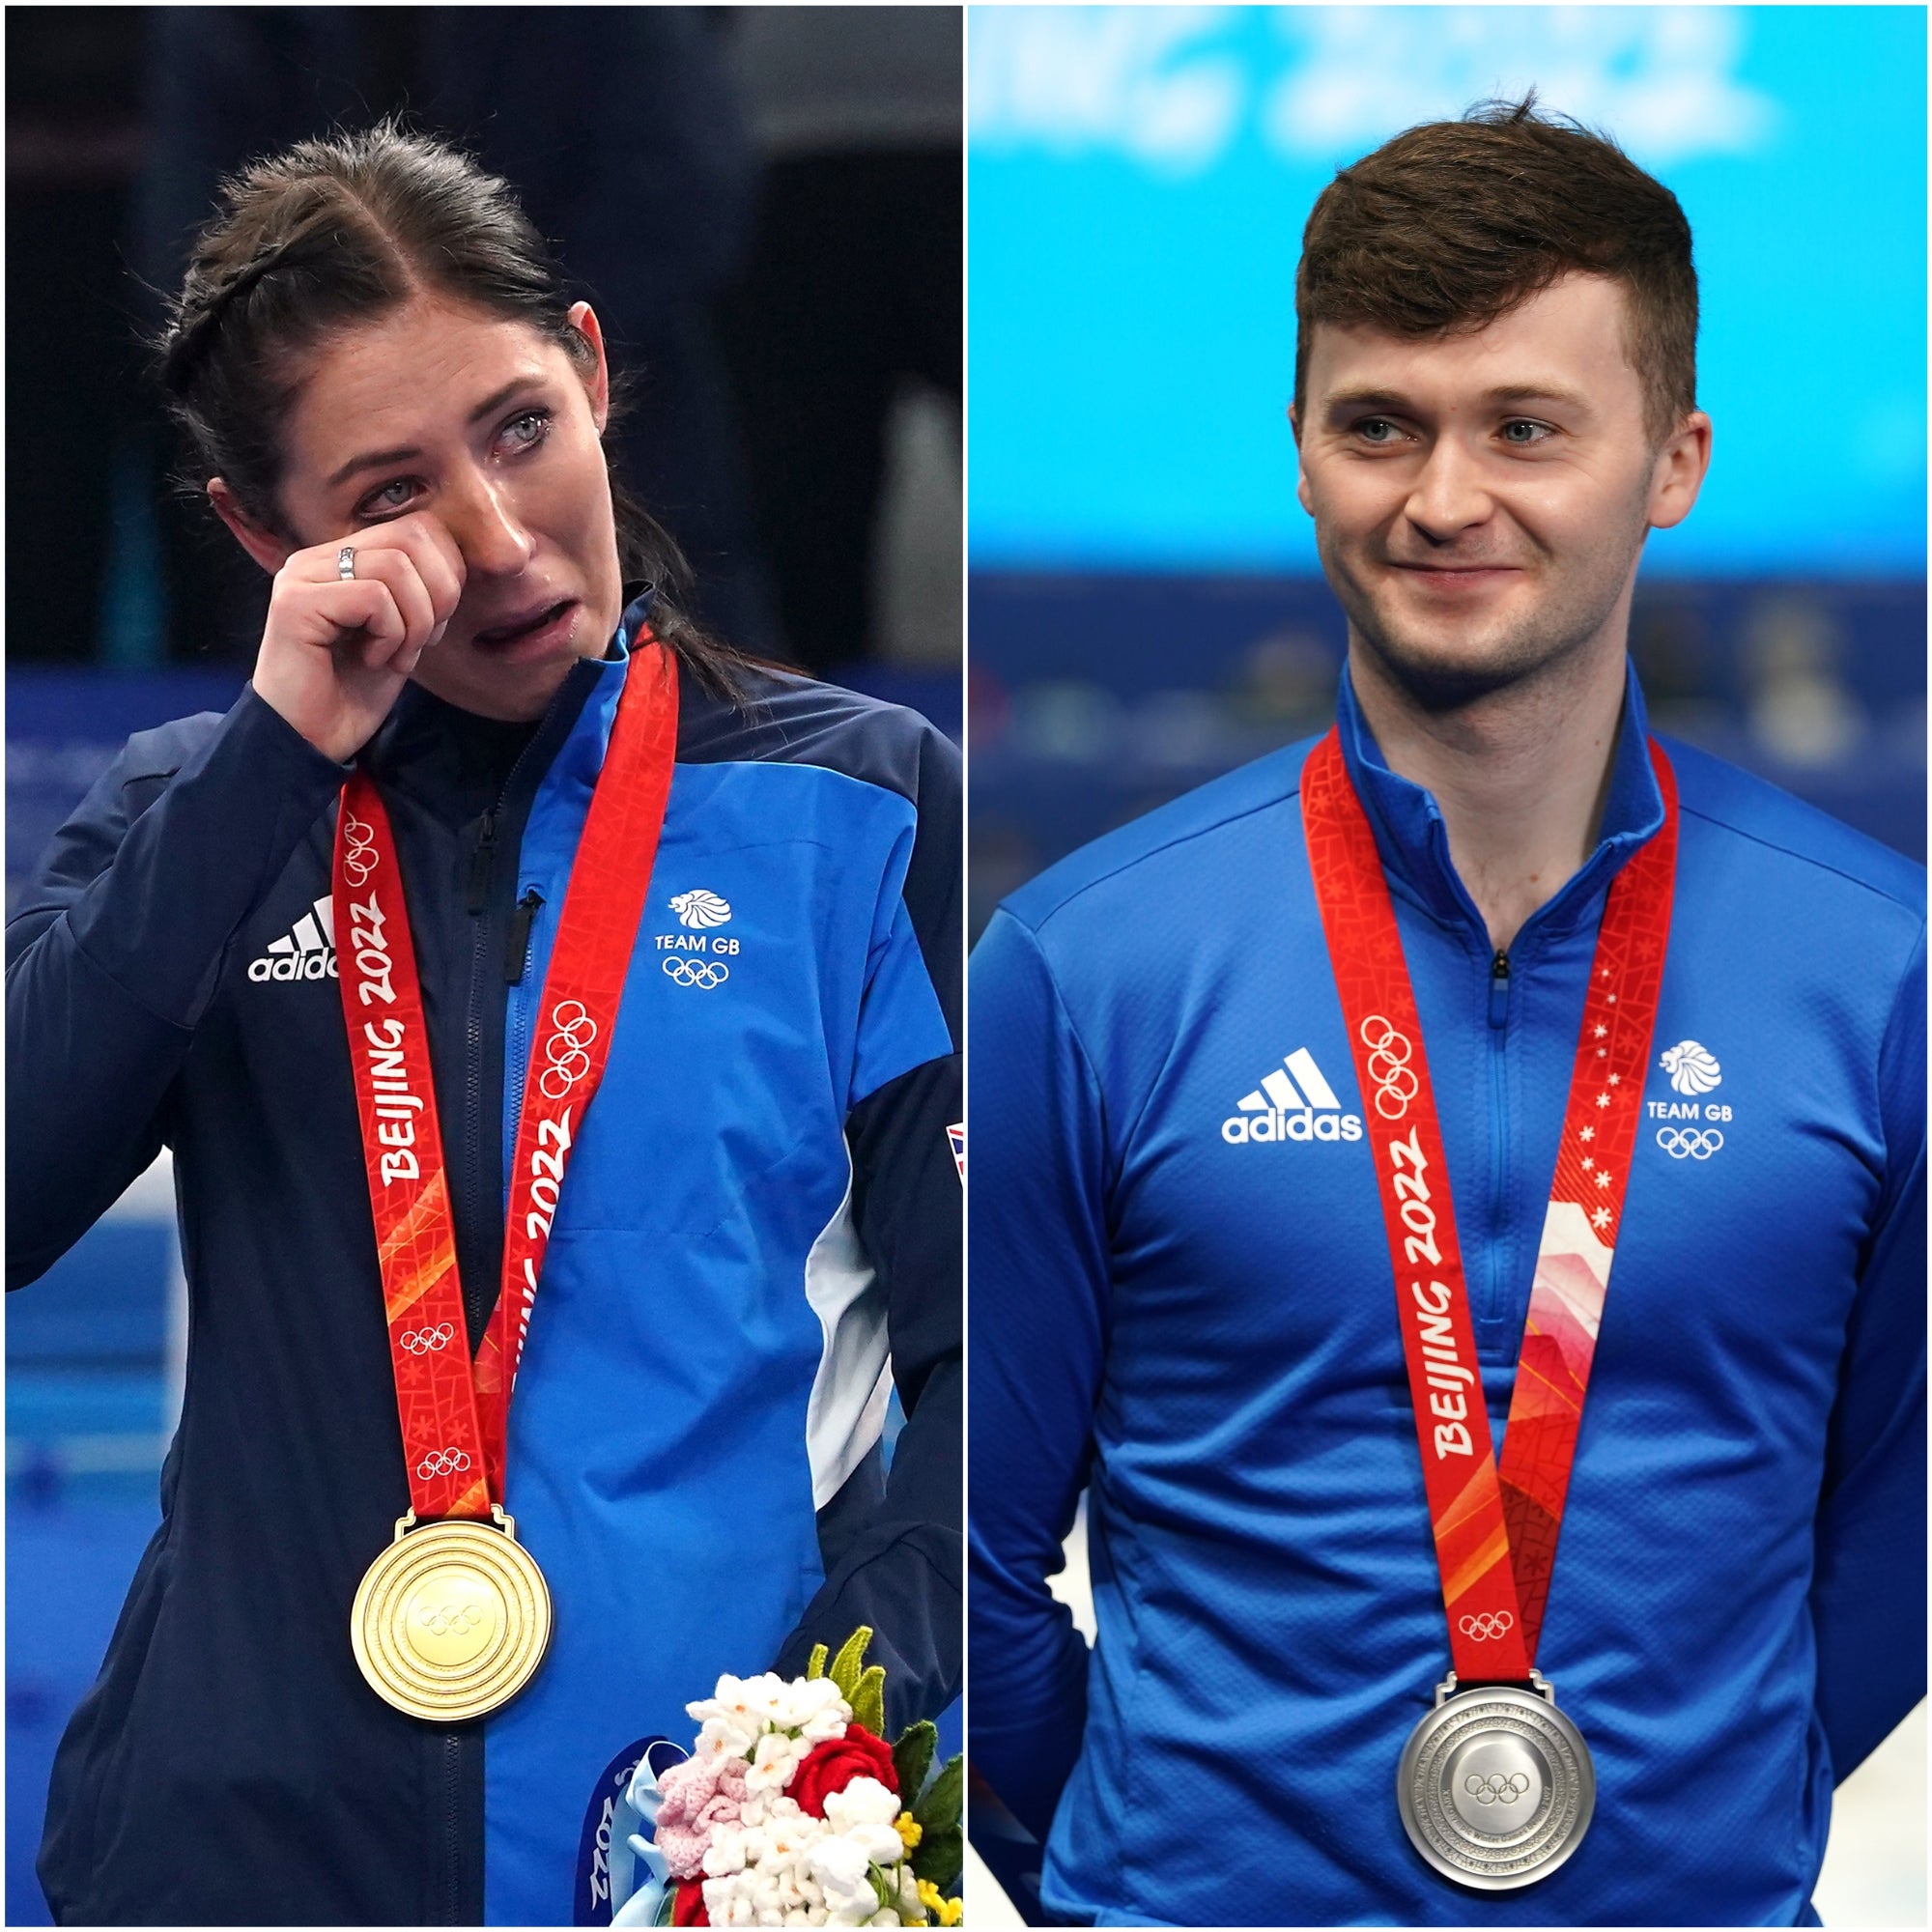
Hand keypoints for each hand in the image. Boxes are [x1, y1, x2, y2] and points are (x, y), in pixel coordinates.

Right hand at [250, 514, 465, 763]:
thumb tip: (464, 563)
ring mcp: (302, 576)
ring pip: (396, 566)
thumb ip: (422, 591)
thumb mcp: (403, 633)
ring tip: (394, 656)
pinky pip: (373, 597)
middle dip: (439, 595)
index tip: (436, 625)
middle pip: (412, 536)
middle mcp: (318, 557)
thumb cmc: (354, 691)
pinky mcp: (294, 603)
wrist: (310, 740)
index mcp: (343, 557)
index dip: (448, 575)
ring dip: (415, 622)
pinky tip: (372, 661)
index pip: (419, 527)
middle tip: (424, 642)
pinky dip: (390, 635)